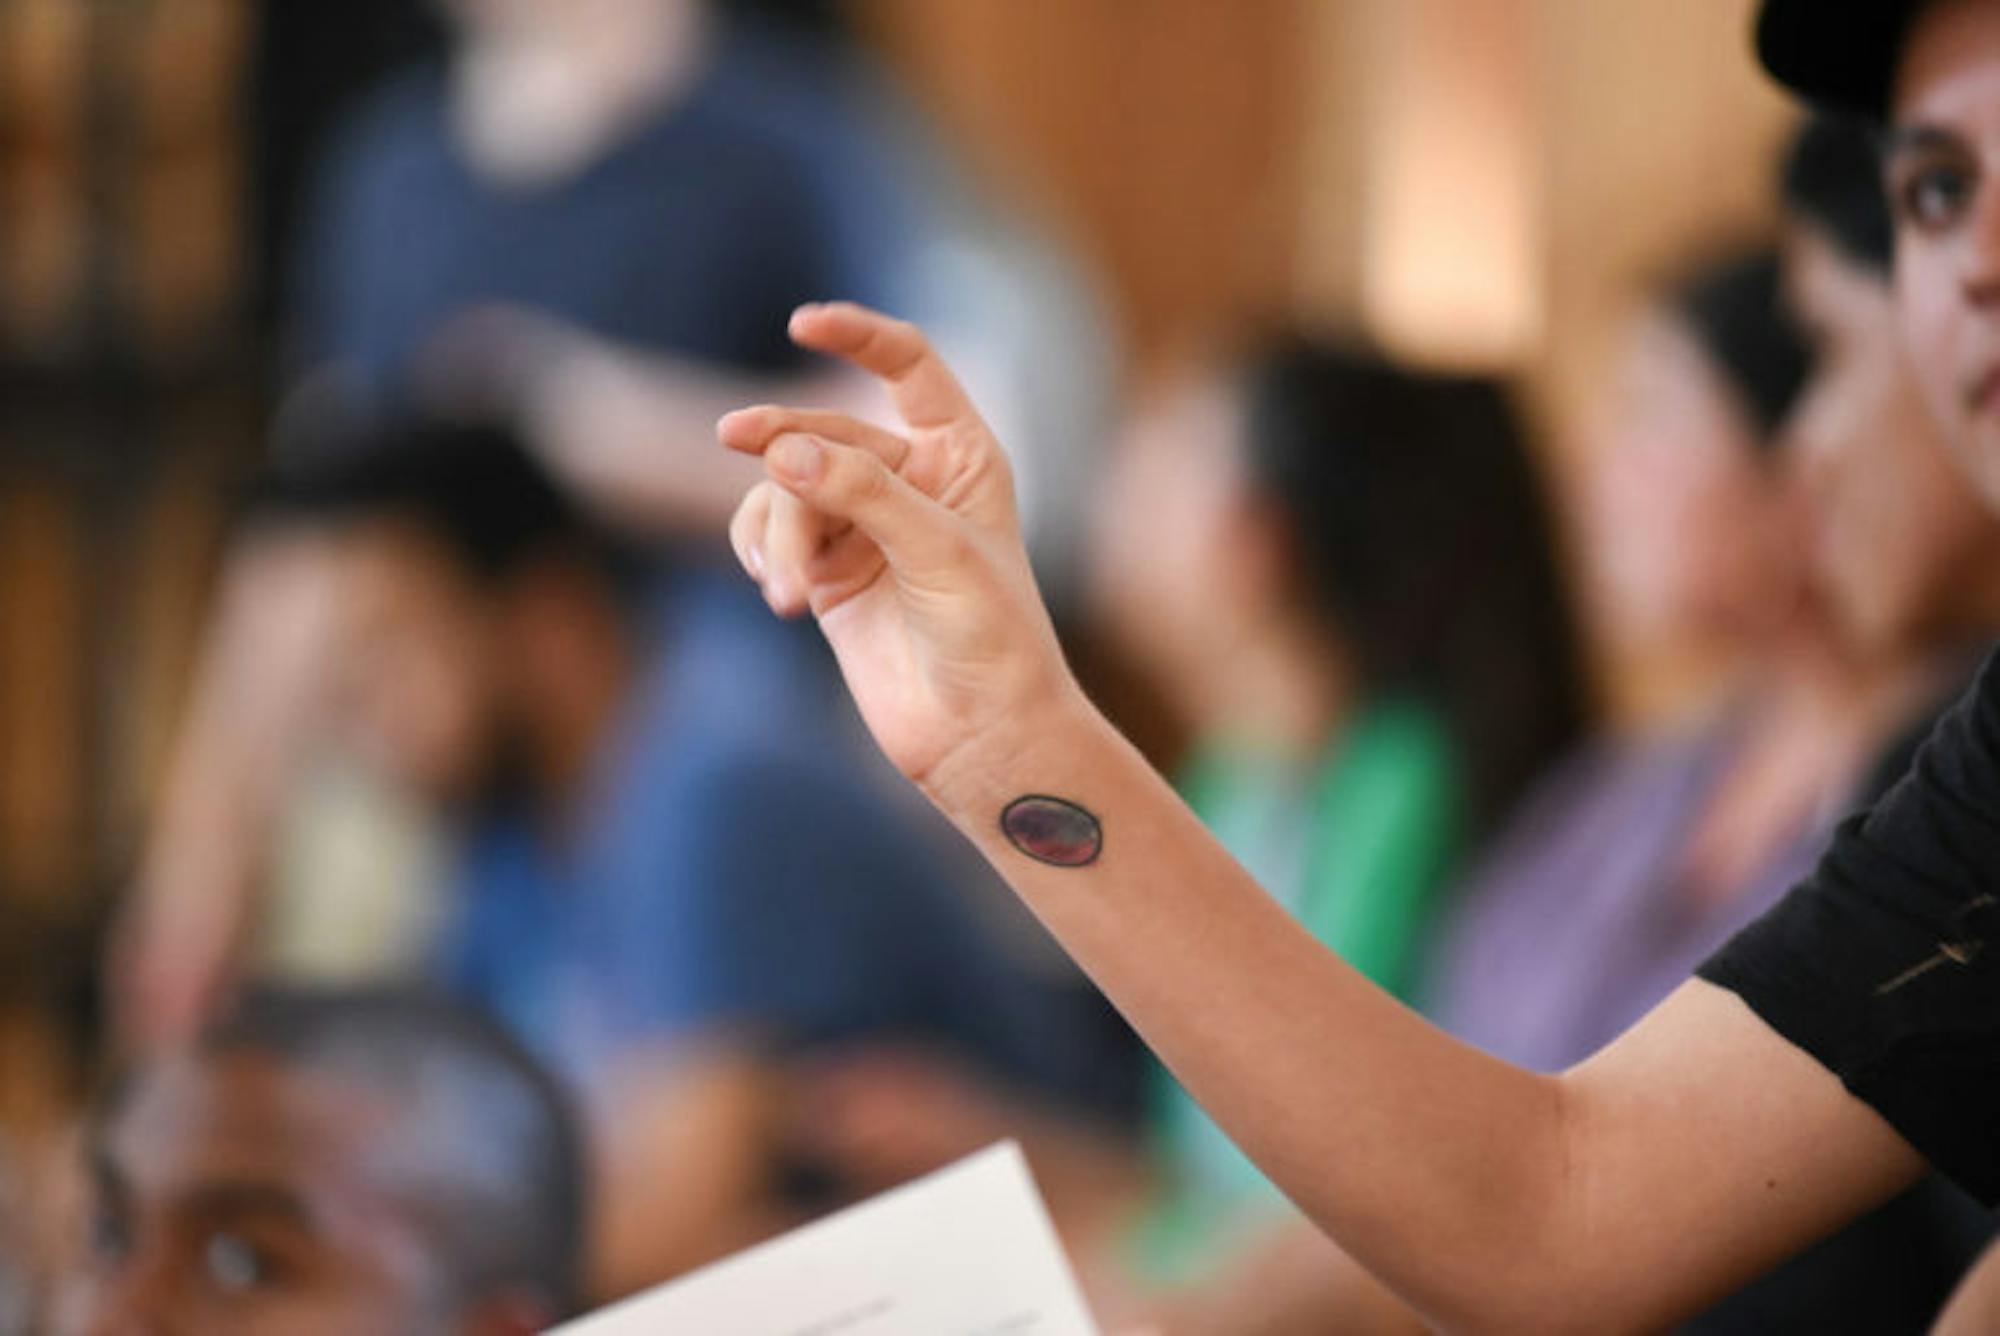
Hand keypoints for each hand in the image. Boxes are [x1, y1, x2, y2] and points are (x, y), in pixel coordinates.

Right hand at [719, 303, 1080, 794]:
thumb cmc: (991, 636)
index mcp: (960, 455)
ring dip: (777, 531)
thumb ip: (862, 493)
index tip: (803, 323)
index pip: (909, 366)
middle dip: (784, 439)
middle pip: (827, 431)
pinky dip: (761, 553)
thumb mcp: (937, 551)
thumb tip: (781, 451)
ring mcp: (864, 526)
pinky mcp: (828, 573)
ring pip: (789, 489)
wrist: (980, 734)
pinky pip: (770, 533)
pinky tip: (776, 592)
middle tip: (734, 436)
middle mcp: (911, 481)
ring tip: (785, 590)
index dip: (858, 336)